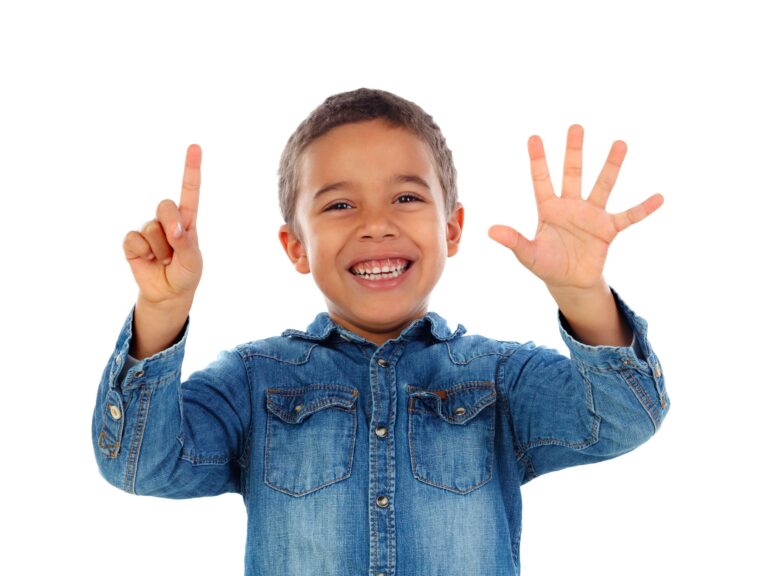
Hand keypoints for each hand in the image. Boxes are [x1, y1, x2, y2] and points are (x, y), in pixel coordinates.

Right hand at [123, 144, 202, 306]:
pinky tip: (148, 260)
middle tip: (175, 246)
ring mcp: (149, 229)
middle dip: (171, 226)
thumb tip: (174, 228)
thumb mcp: (193, 261)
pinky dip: (143, 253)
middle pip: (166, 206)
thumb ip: (185, 243)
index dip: (191, 169)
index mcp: (188, 220)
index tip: (195, 146)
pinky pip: (134, 239)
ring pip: (151, 228)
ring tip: (164, 260)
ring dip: (160, 249)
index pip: (189, 191)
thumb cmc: (186, 274)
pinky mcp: (133, 242)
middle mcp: (167, 220)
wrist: (168, 294)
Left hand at [488, 125, 662, 290]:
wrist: (569, 282)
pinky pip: (628, 217)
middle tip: (576, 126)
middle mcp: (571, 206)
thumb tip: (490, 230)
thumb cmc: (546, 265)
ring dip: (610, 166)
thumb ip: (513, 241)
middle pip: (572, 173)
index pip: (541, 180)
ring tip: (619, 143)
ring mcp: (591, 215)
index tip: (534, 137)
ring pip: (602, 185)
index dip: (538, 160)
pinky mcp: (607, 230)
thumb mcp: (527, 255)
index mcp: (548, 209)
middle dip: (574, 151)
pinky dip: (643, 208)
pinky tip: (659, 197)